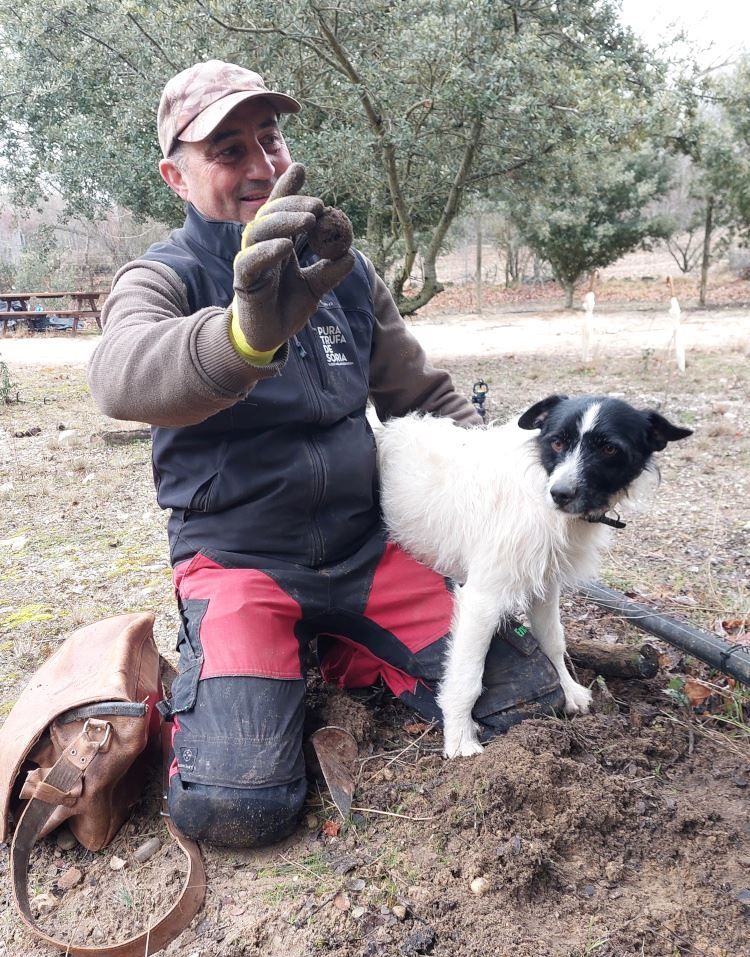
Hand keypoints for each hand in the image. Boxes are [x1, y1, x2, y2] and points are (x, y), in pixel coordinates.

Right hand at [231, 163, 354, 354]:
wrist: (270, 337)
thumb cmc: (287, 307)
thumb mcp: (315, 287)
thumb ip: (330, 271)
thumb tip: (350, 255)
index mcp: (277, 243)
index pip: (280, 209)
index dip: (287, 188)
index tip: (301, 168)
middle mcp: (261, 247)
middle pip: (272, 215)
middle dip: (294, 204)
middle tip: (319, 205)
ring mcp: (251, 262)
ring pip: (259, 232)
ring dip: (284, 222)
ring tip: (308, 220)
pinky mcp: (244, 282)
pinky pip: (250, 262)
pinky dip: (267, 251)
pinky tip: (285, 246)